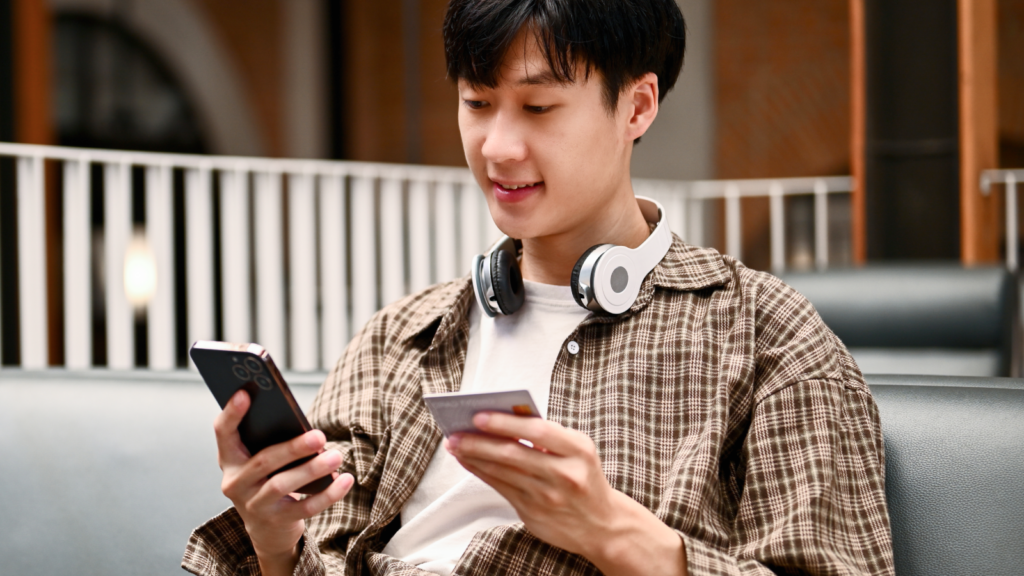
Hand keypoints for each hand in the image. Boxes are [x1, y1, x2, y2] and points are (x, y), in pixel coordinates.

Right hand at [214, 390, 354, 575]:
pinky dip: (328, 494)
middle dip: (293, 447)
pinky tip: (346, 480)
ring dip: (312, 469)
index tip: (245, 392)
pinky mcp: (276, 521)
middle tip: (320, 436)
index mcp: (230, 458)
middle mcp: (235, 482)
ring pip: (282, 485)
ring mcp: (253, 505)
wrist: (267, 527)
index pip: (223, 432)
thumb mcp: (263, 460)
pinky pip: (304, 508)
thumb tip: (304, 425)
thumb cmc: (270, 478)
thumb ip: (272, 441)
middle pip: (263, 461)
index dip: (232, 413)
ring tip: (336, 456)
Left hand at [445, 412, 685, 575]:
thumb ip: (549, 436)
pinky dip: (481, 472)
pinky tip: (469, 461)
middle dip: (480, 441)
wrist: (603, 525)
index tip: (479, 415)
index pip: (537, 431)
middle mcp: (564, 473)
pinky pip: (500, 488)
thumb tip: (504, 418)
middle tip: (455, 431)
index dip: (505, 423)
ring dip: (474, 456)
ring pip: (502, 472)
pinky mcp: (533, 513)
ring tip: (455, 444)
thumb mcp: (579, 450)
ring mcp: (547, 496)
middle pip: (513, 453)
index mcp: (578, 449)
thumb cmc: (585, 478)